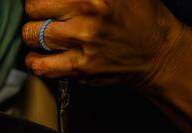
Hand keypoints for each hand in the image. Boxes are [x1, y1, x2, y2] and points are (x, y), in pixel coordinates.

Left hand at [22, 0, 188, 89]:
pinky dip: (35, 60)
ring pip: (31, 34)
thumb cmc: (140, 17)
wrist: (159, 53)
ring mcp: (83, 41)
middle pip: (34, 6)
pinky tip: (40, 55)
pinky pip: (41, 65)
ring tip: (44, 33)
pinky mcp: (80, 67)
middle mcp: (89, 12)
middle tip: (45, 13)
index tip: (48, 1)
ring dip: (33, 34)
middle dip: (36, 9)